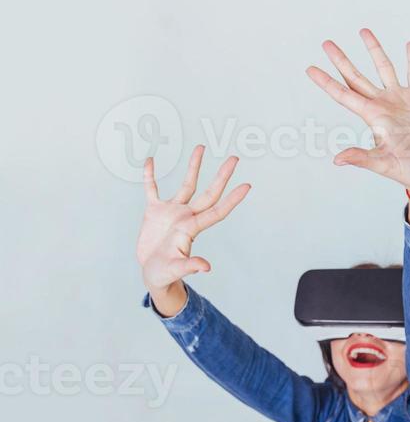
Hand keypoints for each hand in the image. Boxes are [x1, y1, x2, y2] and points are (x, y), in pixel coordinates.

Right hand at [136, 146, 249, 310]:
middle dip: (222, 176)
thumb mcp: (176, 270)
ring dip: (194, 167)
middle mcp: (186, 216)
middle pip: (208, 192)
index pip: (217, 210)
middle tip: (234, 158)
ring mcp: (171, 212)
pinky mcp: (154, 211)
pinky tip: (150, 161)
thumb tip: (206, 267)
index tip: (247, 186)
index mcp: (192, 228)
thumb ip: (189, 266)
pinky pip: (152, 189)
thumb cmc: (165, 274)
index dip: (232, 199)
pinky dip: (150, 176)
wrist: (151, 273)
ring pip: (186, 185)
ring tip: (201, 148)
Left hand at [306, 29, 409, 199]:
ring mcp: (399, 100)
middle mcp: (381, 105)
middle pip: (356, 77)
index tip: (309, 69)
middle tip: (326, 43)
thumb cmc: (407, 171)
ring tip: (363, 30)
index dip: (326, 82)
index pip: (343, 94)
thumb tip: (337, 159)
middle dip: (341, 60)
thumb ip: (362, 158)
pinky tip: (409, 45)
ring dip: (374, 49)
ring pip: (383, 68)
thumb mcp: (383, 164)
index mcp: (371, 117)